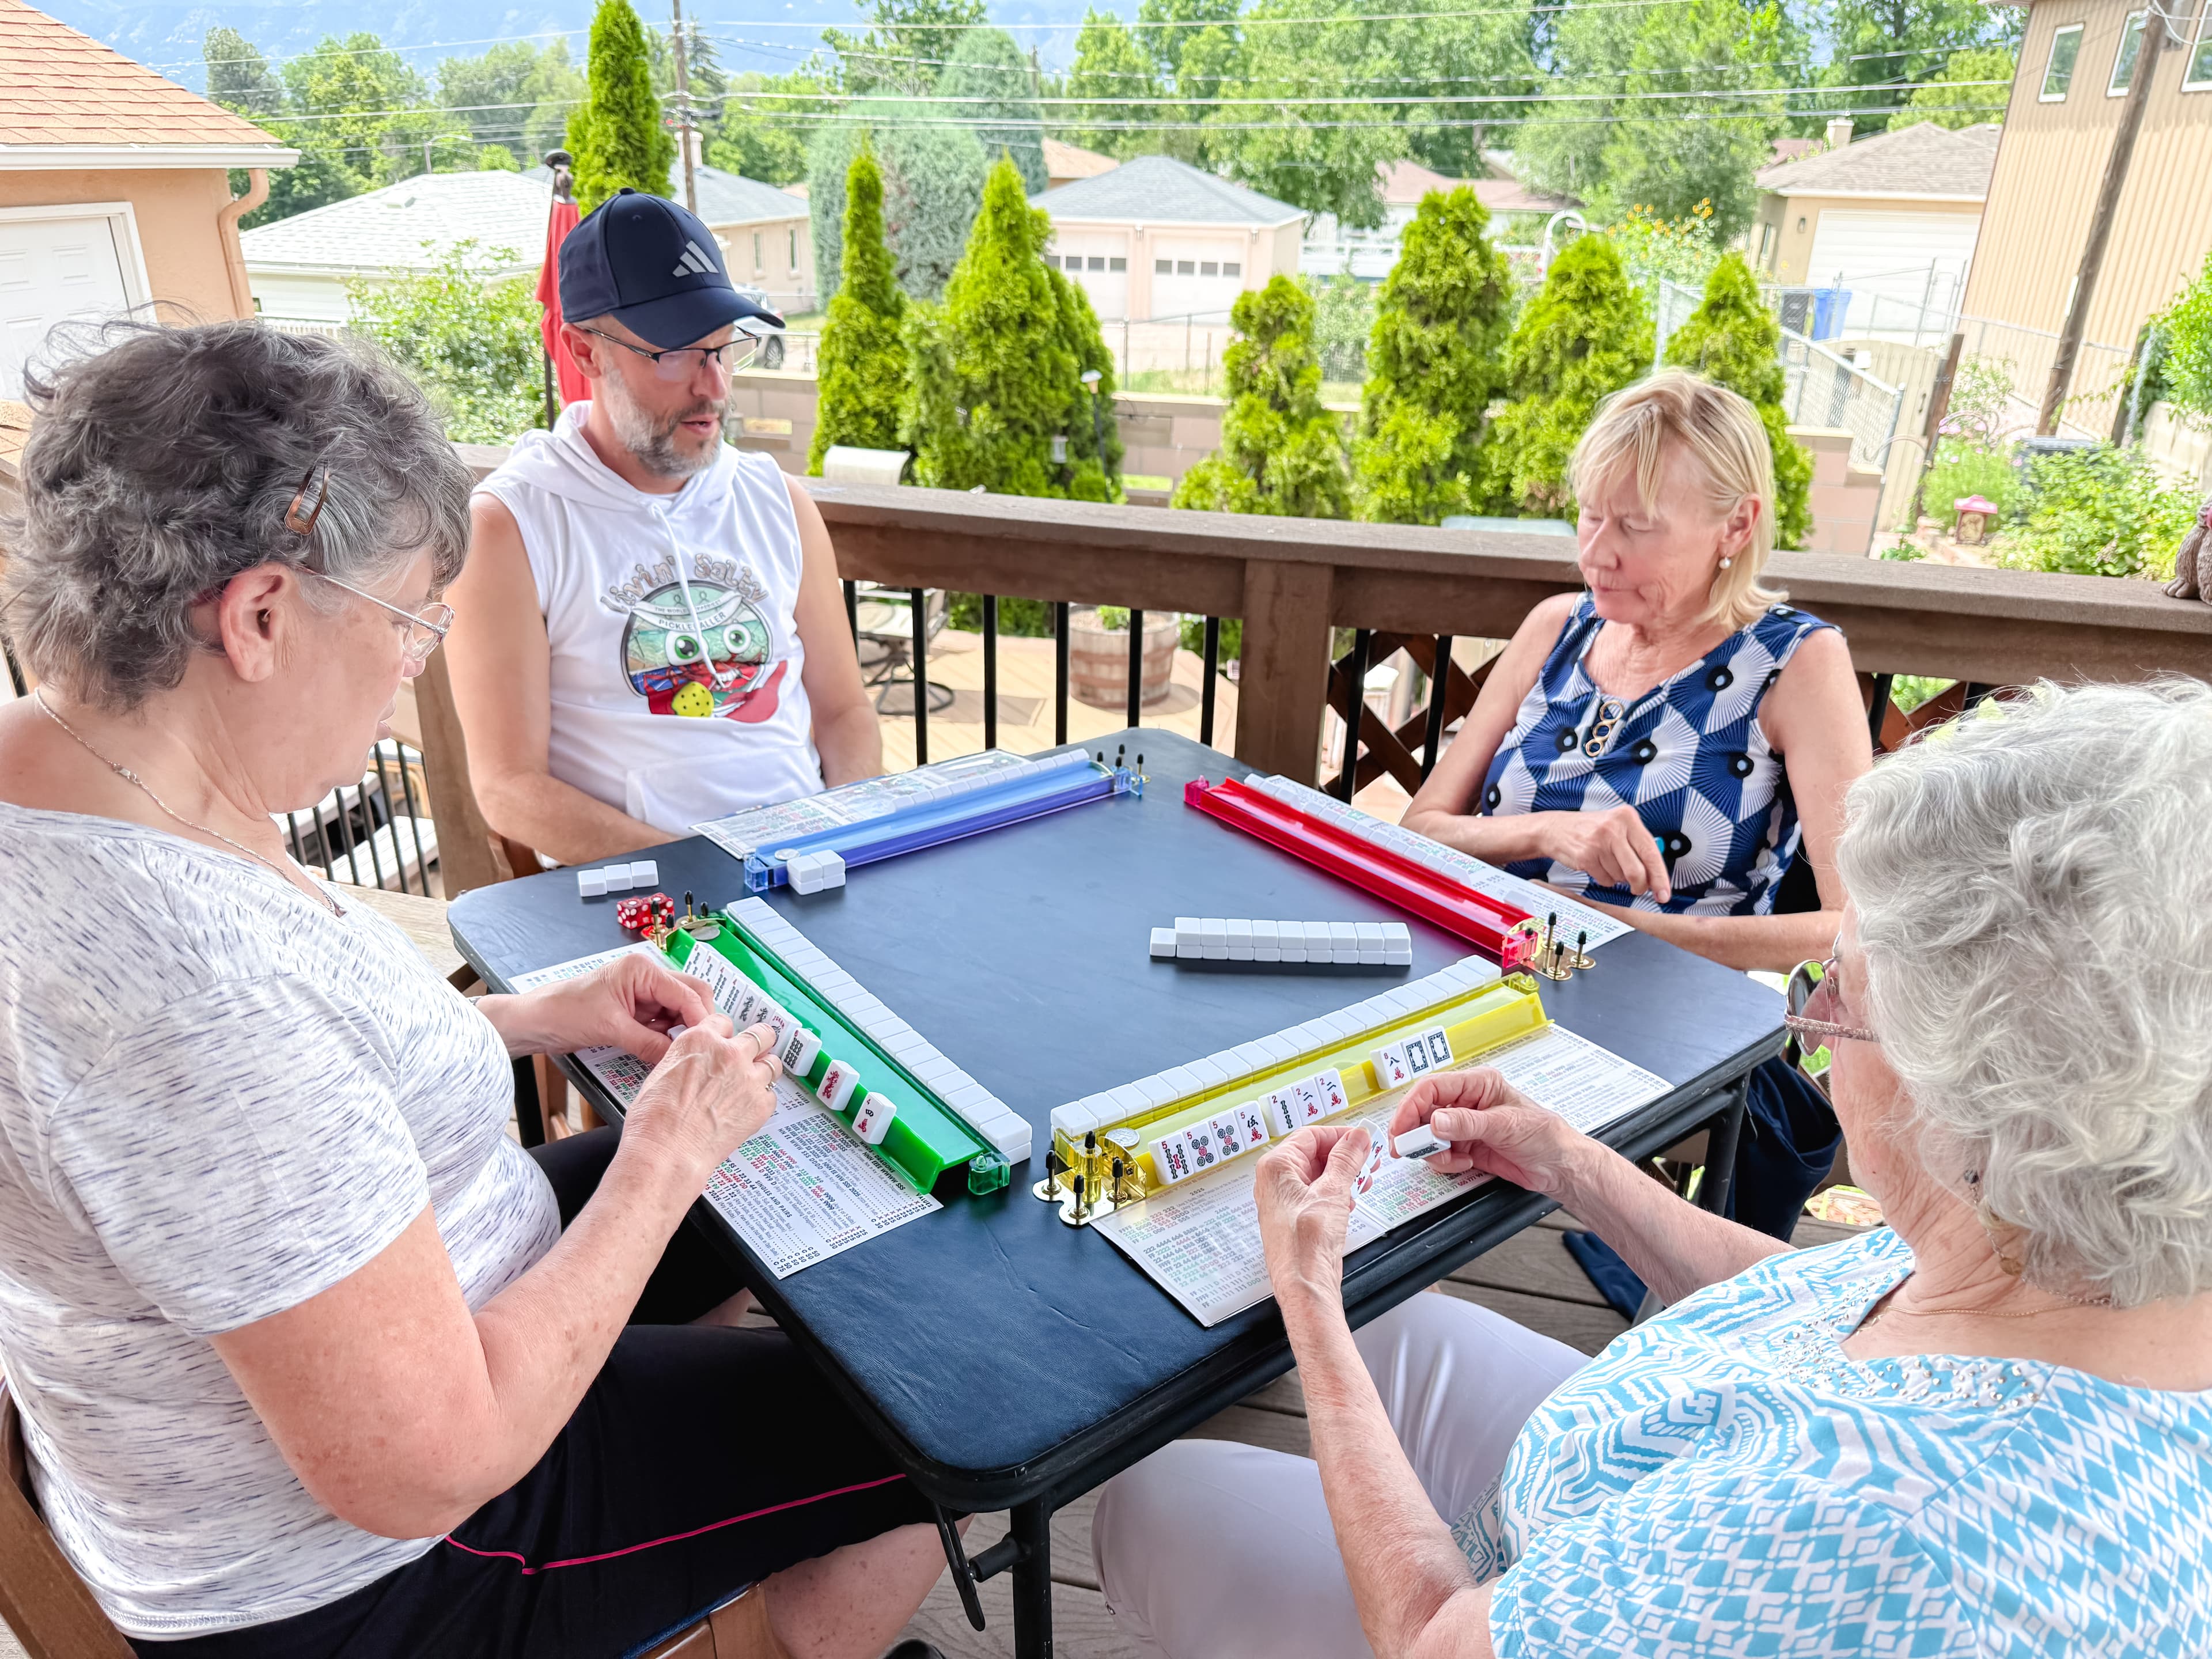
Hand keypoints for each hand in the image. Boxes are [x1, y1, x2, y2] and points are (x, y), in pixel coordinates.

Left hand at [500, 955, 721, 1062]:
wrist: (536, 1022)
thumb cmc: (564, 1012)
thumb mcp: (611, 1029)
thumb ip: (649, 1043)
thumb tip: (679, 1058)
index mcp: (642, 970)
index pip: (687, 992)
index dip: (700, 1017)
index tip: (710, 1043)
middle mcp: (647, 977)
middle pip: (690, 996)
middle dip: (697, 1021)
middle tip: (702, 1047)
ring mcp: (642, 994)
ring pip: (679, 1011)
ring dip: (683, 1031)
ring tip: (683, 1053)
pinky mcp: (636, 1011)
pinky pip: (663, 1024)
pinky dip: (667, 1037)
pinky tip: (666, 1051)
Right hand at [623, 1020, 783, 1182]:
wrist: (667, 1151)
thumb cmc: (654, 1120)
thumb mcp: (663, 1072)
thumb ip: (689, 1059)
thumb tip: (697, 1063)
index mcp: (700, 1040)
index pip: (725, 1022)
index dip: (725, 1034)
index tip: (727, 1041)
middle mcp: (729, 1053)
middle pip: (761, 1034)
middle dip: (759, 1042)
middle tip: (755, 1051)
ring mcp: (748, 1078)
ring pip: (773, 1063)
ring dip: (765, 1070)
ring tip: (753, 1083)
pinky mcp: (761, 1104)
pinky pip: (771, 1095)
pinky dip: (762, 1101)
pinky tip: (746, 1110)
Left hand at [1254, 1125, 1369, 1306]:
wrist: (1304, 1283)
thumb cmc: (1306, 1244)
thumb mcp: (1333, 1192)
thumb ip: (1347, 1160)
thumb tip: (1357, 1138)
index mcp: (1276, 1167)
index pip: (1311, 1136)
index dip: (1340, 1136)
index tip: (1362, 1140)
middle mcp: (1274, 1182)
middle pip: (1314, 1155)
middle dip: (1345, 1158)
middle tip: (1368, 1161)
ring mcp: (1283, 1201)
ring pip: (1317, 1176)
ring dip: (1343, 1177)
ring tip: (1364, 1182)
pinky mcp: (1294, 1218)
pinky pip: (1316, 1195)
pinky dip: (1336, 1194)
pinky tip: (1351, 1202)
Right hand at [1387, 1069, 1586, 1197]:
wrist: (1560, 1168)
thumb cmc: (1545, 1136)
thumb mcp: (1505, 1125)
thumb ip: (1467, 1123)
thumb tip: (1436, 1121)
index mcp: (1478, 1084)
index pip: (1432, 1088)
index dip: (1411, 1107)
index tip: (1401, 1129)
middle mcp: (1468, 1102)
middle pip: (1424, 1112)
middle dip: (1417, 1132)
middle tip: (1409, 1149)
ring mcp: (1466, 1125)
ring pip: (1429, 1136)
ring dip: (1434, 1151)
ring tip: (1454, 1159)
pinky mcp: (1467, 1146)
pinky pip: (1441, 1153)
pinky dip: (1447, 1162)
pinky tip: (1466, 1162)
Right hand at [1540, 805, 1670, 902]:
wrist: (1555, 829)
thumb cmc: (1590, 830)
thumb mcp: (1617, 826)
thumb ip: (1638, 845)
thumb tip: (1657, 874)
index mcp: (1627, 817)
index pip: (1651, 852)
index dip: (1660, 876)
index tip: (1664, 892)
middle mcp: (1614, 827)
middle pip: (1637, 871)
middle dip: (1640, 885)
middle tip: (1639, 889)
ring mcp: (1598, 842)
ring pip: (1621, 877)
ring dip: (1618, 878)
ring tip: (1608, 863)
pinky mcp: (1585, 856)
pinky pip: (1605, 880)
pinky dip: (1605, 879)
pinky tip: (1597, 866)